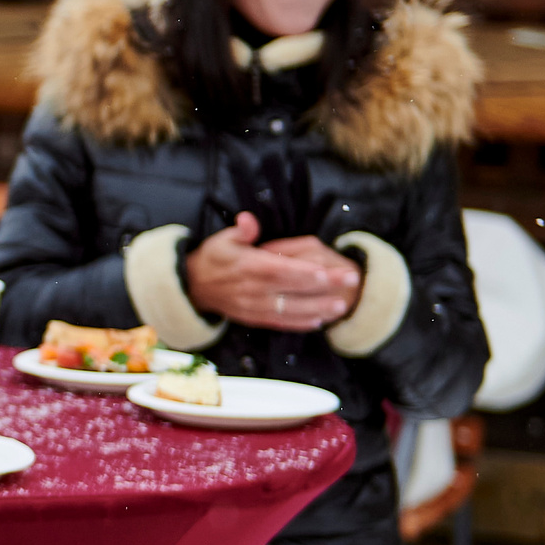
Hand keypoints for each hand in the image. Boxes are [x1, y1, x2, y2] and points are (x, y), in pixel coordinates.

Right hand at [183, 212, 358, 331]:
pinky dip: (300, 324)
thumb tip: (248, 220)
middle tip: (350, 281)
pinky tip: (319, 321)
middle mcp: (252, 289)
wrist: (194, 287)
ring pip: (290, 310)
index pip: (281, 269)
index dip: (305, 272)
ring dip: (317, 308)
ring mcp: (254, 307)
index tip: (328, 271)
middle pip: (293, 289)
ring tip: (341, 305)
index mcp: (247, 266)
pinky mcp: (254, 319)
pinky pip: (280, 323)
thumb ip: (241, 231)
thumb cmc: (213, 259)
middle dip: (324, 287)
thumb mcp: (223, 239)